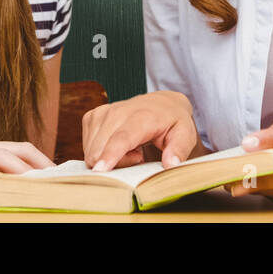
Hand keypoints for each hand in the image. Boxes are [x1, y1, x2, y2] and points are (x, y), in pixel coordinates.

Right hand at [82, 91, 199, 170]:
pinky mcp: (92, 116)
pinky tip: (117, 145)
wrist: (162, 103)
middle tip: (138, 156)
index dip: (110, 154)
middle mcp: (118, 111)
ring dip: (108, 158)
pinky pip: (87, 146)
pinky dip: (100, 151)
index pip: (122, 137)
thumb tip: (170, 164)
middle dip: (116, 164)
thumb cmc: (173, 122)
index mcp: (142, 116)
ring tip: (131, 149)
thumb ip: (179, 150)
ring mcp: (103, 112)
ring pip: (92, 150)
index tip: (101, 170)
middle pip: (102, 149)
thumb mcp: (185, 135)